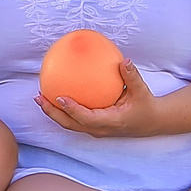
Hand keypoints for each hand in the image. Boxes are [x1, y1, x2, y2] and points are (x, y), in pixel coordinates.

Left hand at [39, 57, 161, 137]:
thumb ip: (131, 76)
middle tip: (39, 97)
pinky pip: (74, 119)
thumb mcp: (141, 90)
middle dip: (52, 113)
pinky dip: (63, 110)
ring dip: (53, 113)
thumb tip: (123, 60)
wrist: (151, 122)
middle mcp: (99, 129)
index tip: (59, 97)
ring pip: (69, 124)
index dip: (71, 109)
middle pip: (70, 124)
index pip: (86, 118)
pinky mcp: (93, 127)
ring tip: (40, 97)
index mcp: (110, 122)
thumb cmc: (145, 105)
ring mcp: (95, 130)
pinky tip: (56, 95)